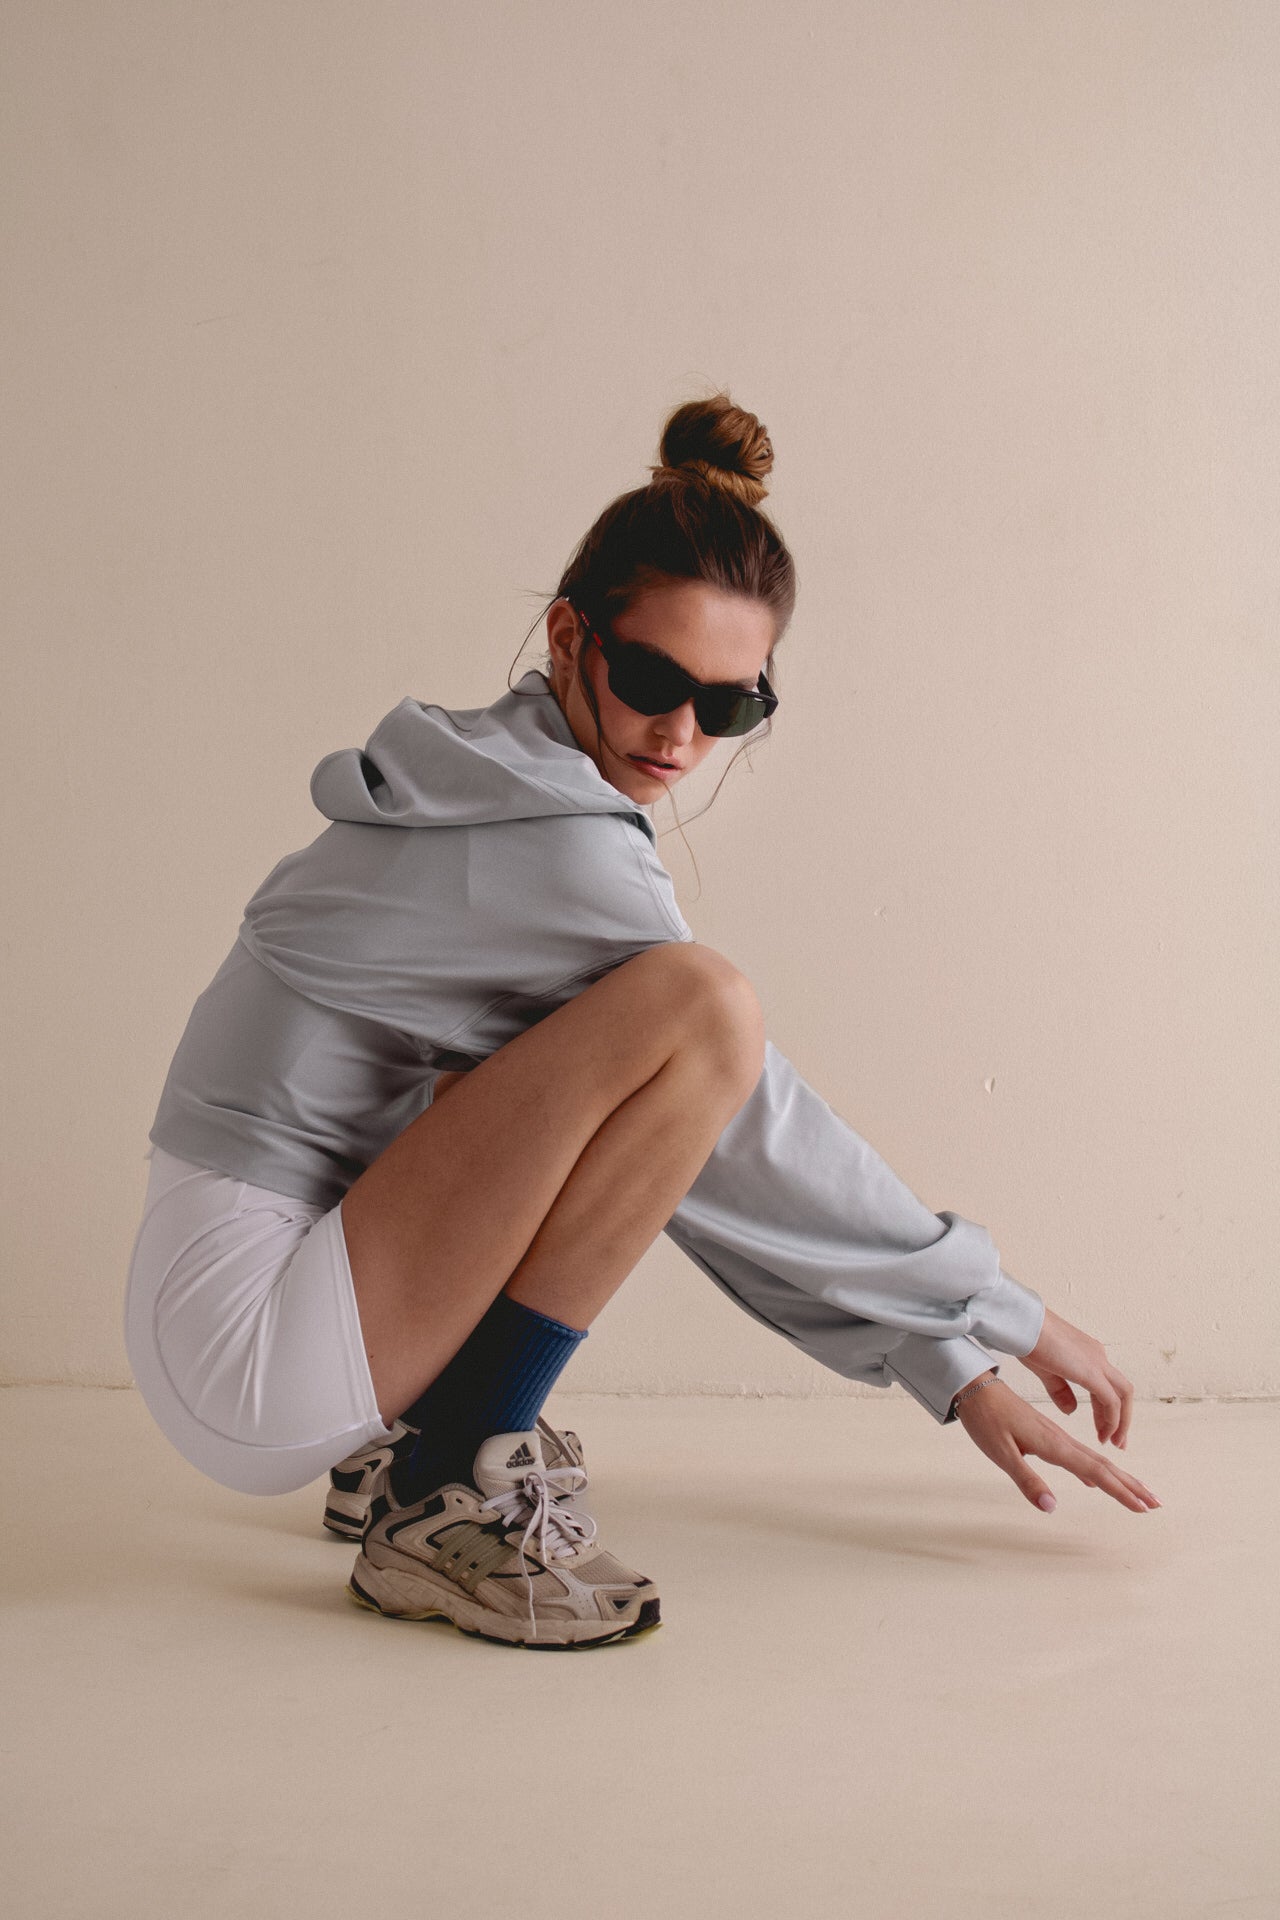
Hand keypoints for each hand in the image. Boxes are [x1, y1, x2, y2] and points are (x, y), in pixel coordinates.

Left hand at [954, 1373, 1161, 1514]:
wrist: (976, 1388)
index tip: (1143, 1507)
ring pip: (1094, 1460)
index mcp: (1054, 1445)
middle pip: (1103, 1466)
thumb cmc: (986, 1422)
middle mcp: (1060, 1440)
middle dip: (1131, 1485)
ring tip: (1137, 1492)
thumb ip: (1027, 1480)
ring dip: (1119, 1477)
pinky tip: (1094, 1479)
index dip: (1120, 1491)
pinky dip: (1094, 1469)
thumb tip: (1052, 1508)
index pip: (1095, 1471)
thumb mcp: (1001, 1454)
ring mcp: (1055, 1437)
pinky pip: (1079, 1455)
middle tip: (1155, 1503)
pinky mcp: (1047, 1435)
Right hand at [1017, 1304, 1135, 1447]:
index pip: (1106, 1386)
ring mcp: (1098, 1362)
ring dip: (1121, 1421)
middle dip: (1122, 1418)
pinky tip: (1103, 1433)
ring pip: (1123, 1395)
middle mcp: (1098, 1356)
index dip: (1107, 1411)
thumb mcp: (1047, 1370)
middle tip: (1117, 1442)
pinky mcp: (1092, 1372)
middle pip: (1121, 1391)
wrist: (1023, 1324)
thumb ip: (1061, 1390)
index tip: (1104, 1431)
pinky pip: (1112, 1401)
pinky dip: (1111, 1419)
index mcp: (1088, 1354)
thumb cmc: (1028, 1340)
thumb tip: (1072, 1410)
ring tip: (1112, 1442)